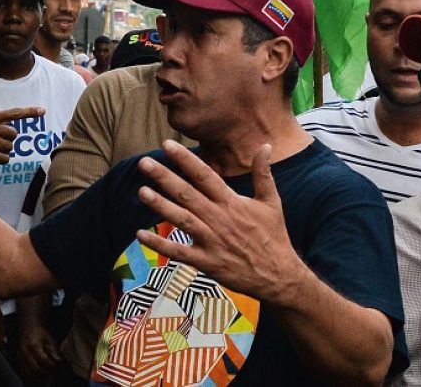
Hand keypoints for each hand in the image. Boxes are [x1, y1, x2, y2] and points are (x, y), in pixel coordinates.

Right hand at [16, 325, 62, 379]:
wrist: (29, 330)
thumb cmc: (41, 336)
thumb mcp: (50, 341)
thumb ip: (55, 352)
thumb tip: (60, 363)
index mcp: (33, 344)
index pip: (43, 360)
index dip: (52, 366)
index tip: (57, 366)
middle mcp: (25, 351)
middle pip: (35, 369)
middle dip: (46, 373)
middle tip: (53, 372)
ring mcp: (20, 357)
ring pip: (29, 374)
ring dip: (39, 377)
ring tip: (47, 374)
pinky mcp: (18, 361)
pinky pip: (24, 373)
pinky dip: (33, 377)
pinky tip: (39, 374)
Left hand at [133, 141, 305, 303]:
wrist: (279, 276)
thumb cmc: (273, 236)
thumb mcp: (271, 202)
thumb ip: (263, 173)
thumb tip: (265, 146)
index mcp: (232, 203)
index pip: (205, 175)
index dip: (185, 159)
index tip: (167, 145)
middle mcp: (220, 219)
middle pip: (188, 194)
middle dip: (165, 177)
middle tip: (144, 163)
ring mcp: (212, 241)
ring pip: (182, 220)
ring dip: (161, 206)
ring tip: (141, 191)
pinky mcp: (207, 262)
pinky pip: (179, 252)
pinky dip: (159, 244)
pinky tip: (141, 235)